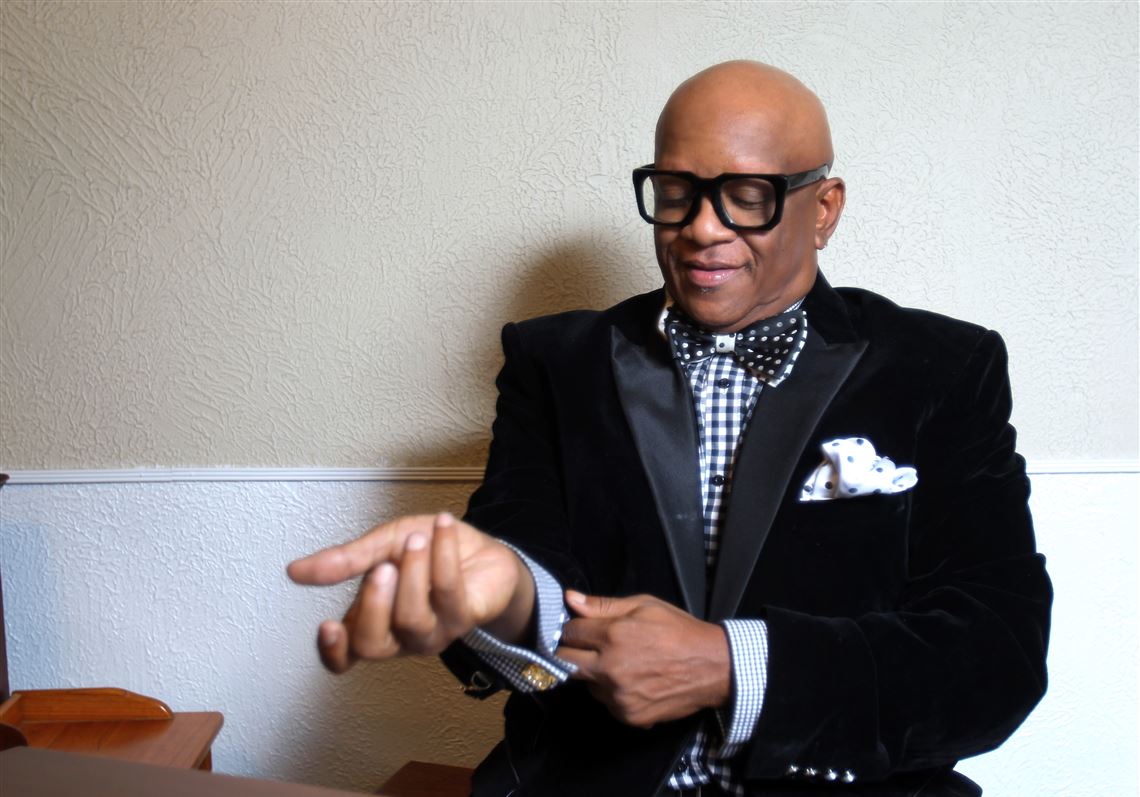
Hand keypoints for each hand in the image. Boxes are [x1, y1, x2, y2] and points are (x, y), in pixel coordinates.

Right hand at [287, 512, 533, 672]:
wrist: (481, 548)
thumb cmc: (428, 553)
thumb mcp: (381, 545)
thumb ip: (345, 561)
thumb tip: (296, 571)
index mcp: (372, 620)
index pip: (345, 658)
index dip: (332, 651)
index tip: (327, 624)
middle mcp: (400, 635)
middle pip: (373, 645)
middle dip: (373, 604)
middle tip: (382, 567)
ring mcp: (433, 632)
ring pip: (412, 619)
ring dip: (413, 573)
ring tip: (417, 539)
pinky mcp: (465, 618)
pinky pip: (449, 592)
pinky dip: (443, 553)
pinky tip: (443, 527)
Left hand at [556, 591, 730, 728]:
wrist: (712, 667)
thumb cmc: (679, 631)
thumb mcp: (644, 605)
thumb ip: (603, 605)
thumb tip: (570, 598)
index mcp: (613, 636)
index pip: (569, 633)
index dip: (573, 628)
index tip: (581, 629)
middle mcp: (610, 668)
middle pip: (565, 662)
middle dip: (573, 652)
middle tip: (592, 647)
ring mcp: (618, 696)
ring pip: (585, 684)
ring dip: (593, 673)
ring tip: (620, 663)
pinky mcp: (628, 715)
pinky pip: (605, 702)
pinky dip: (612, 692)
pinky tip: (632, 680)